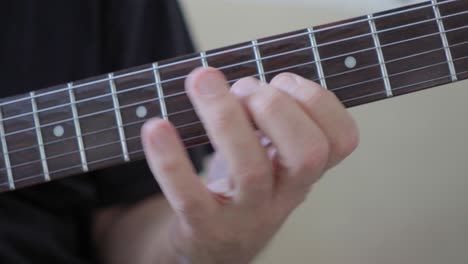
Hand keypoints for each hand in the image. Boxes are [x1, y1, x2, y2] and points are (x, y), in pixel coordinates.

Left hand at [141, 67, 358, 262]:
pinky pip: (191, 197)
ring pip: (252, 170)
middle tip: (245, 89)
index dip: (319, 101)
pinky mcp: (206, 225)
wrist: (218, 242)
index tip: (283, 82)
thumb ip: (270, 116)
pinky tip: (157, 128)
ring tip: (204, 83)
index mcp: (305, 170)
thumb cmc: (245, 183)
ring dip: (226, 118)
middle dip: (276, 106)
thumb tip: (234, 79)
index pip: (342, 140)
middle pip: (306, 153)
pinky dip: (171, 160)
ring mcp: (248, 213)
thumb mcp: (271, 154)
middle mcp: (286, 193)